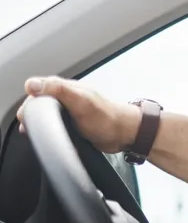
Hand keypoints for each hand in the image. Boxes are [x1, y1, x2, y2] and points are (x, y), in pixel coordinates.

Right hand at [16, 76, 139, 152]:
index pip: (37, 89)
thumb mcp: (81, 101)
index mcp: (65, 88)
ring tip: (37, 133)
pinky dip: (53, 132)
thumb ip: (58, 90)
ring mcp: (70, 112)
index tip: (26, 116)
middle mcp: (66, 98)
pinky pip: (58, 128)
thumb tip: (32, 84)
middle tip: (29, 127)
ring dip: (42, 125)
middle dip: (33, 115)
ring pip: (47, 116)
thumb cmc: (108, 117)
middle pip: (40, 104)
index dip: (29, 102)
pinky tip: (52, 138)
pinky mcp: (75, 125)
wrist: (126, 134)